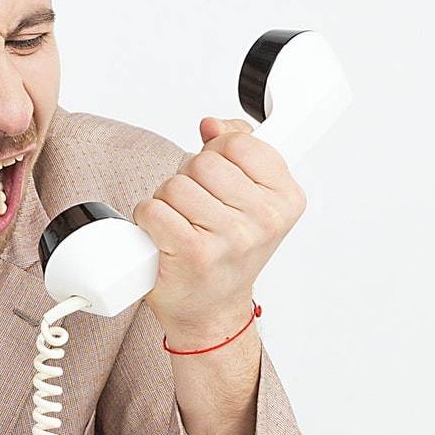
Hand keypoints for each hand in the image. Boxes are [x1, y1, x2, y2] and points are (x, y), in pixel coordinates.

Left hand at [131, 116, 305, 341]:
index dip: (217, 153)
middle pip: (203, 163)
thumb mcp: (250, 199)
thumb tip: (212, 124)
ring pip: (174, 185)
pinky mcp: (193, 253)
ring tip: (181, 224)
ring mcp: (230, 238)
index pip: (239, 142)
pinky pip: (153, 209)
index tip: (220, 176)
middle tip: (196, 208)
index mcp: (286, 199)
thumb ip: (238, 151)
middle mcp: (264, 219)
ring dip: (166, 201)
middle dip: (188, 179)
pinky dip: (148, 219)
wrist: (211, 310)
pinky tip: (163, 236)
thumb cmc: (228, 253)